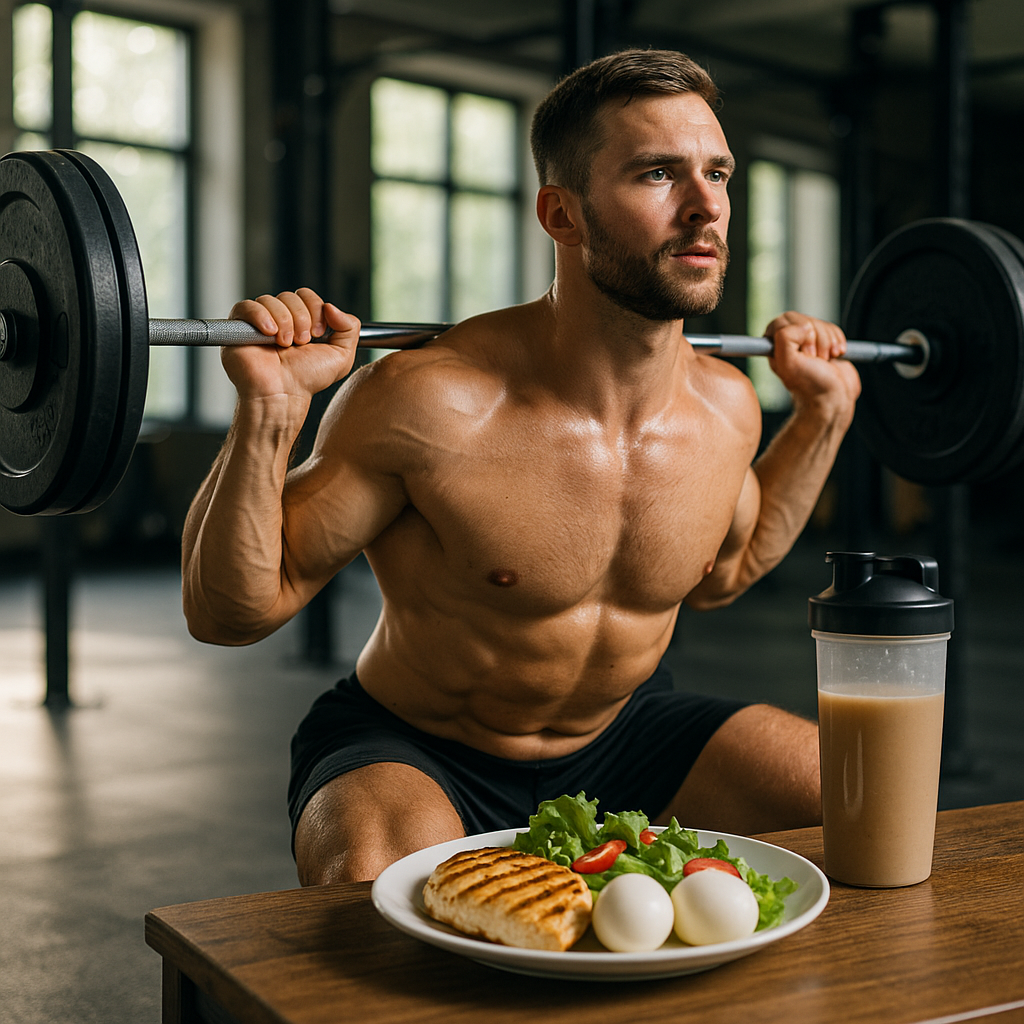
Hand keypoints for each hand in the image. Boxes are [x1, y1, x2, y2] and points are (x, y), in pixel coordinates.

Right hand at [223, 288, 360, 401]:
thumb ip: (350, 328)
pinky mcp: (238, 329)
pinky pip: (246, 306)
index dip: (315, 309)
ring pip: (270, 300)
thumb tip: (332, 306)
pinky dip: (261, 316)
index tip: (318, 334)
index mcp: (300, 322)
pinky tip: (270, 334)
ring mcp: (258, 323)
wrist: (284, 395)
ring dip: (284, 321)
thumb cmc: (307, 380)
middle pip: (290, 296)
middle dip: (301, 318)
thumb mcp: (341, 356)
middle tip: (301, 343)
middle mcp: (279, 320)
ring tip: (285, 345)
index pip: (306, 296)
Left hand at [764, 312, 860, 419]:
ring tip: (825, 360)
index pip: (784, 321)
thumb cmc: (810, 385)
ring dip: (827, 343)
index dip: (798, 334)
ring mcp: (806, 341)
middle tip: (815, 358)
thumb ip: (785, 338)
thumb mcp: (789, 364)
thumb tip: (802, 325)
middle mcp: (788, 341)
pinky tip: (834, 356)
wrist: (834, 397)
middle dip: (816, 338)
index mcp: (773, 346)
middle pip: (804, 320)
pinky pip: (833, 329)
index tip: (805, 354)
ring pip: (820, 324)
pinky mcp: (824, 341)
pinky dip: (838, 342)